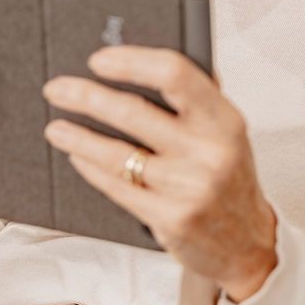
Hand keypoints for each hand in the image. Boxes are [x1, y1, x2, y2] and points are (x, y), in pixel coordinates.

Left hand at [41, 46, 277, 301]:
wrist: (249, 244)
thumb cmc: (230, 180)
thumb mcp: (227, 134)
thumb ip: (198, 99)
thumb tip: (143, 62)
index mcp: (225, 120)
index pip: (175, 74)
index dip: (132, 62)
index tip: (99, 59)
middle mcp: (210, 152)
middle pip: (134, 113)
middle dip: (86, 97)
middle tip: (58, 89)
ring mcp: (189, 188)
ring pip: (117, 154)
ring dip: (78, 137)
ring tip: (56, 126)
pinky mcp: (170, 219)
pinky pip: (117, 187)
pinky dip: (91, 168)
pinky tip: (78, 156)